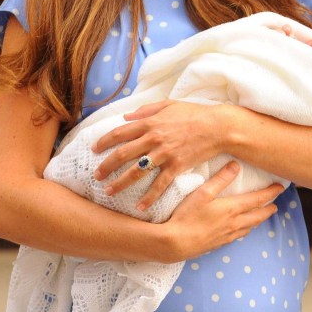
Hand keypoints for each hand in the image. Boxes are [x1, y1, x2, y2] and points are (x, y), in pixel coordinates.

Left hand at [92, 100, 230, 210]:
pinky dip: (149, 197)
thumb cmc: (195, 114)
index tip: (93, 150)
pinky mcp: (177, 166)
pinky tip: (140, 207)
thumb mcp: (169, 105)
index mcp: (151, 123)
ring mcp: (165, 154)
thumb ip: (146, 110)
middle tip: (96, 176)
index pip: (120, 133)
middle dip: (106, 166)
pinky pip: (159, 185)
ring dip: (120, 183)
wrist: (218, 127)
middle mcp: (154, 138)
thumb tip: (126, 116)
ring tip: (108, 192)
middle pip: (122, 154)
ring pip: (136, 172)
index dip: (104, 141)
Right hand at [160, 161, 283, 261]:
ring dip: (258, 220)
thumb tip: (236, 165)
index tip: (281, 187)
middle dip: (268, 209)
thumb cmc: (187, 216)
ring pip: (249, 227)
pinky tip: (243, 229)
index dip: (270, 193)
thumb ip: (220, 179)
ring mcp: (227, 235)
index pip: (258, 199)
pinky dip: (246, 229)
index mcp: (232, 209)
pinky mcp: (219, 244)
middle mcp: (234, 223)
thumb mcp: (203, 192)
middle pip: (258, 215)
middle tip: (276, 204)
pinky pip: (239, 235)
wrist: (175, 243)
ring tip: (262, 215)